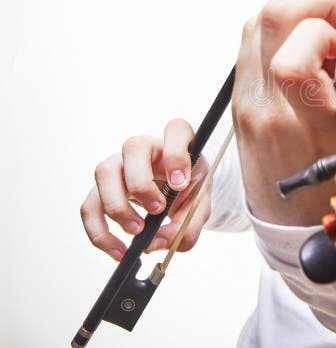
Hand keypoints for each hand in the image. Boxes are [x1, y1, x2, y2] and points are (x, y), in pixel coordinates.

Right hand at [80, 119, 209, 260]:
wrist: (177, 194)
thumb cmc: (188, 190)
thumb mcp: (199, 206)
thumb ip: (186, 227)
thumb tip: (154, 243)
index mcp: (178, 142)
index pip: (177, 130)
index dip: (177, 155)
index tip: (180, 183)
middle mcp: (146, 148)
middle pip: (133, 147)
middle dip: (142, 183)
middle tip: (157, 210)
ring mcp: (121, 165)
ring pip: (104, 172)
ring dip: (117, 206)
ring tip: (137, 230)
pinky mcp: (103, 188)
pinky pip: (90, 205)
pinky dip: (100, 231)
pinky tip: (118, 250)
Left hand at [232, 0, 335, 226]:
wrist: (303, 231)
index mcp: (310, 129)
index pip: (292, 60)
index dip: (323, 31)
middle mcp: (268, 113)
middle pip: (267, 22)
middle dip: (311, 2)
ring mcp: (247, 107)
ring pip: (254, 26)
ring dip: (295, 12)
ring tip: (327, 32)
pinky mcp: (240, 104)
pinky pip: (250, 46)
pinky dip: (281, 31)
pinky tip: (308, 47)